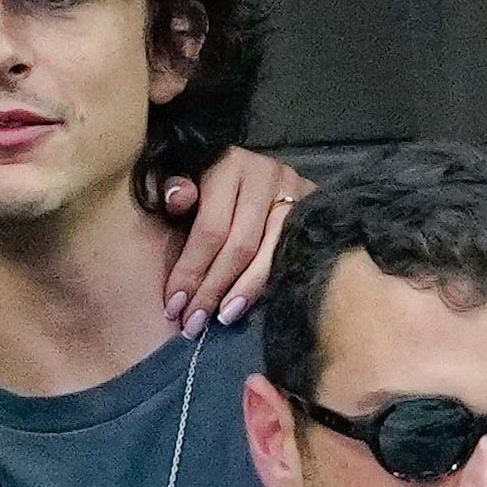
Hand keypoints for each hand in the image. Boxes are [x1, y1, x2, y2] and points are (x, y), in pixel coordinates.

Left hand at [161, 147, 313, 336]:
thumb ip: (174, 189)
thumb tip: (178, 199)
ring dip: (246, 291)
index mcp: (228, 165)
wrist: (245, 164)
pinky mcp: (313, 205)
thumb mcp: (180, 176)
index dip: (191, 270)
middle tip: (194, 322)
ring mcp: (295, 190)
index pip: (210, 229)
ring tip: (223, 318)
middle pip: (241, 246)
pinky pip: (294, 253)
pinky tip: (253, 303)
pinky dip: (271, 281)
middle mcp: (265, 175)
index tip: (173, 305)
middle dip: (214, 289)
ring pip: (272, 253)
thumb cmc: (202, 177)